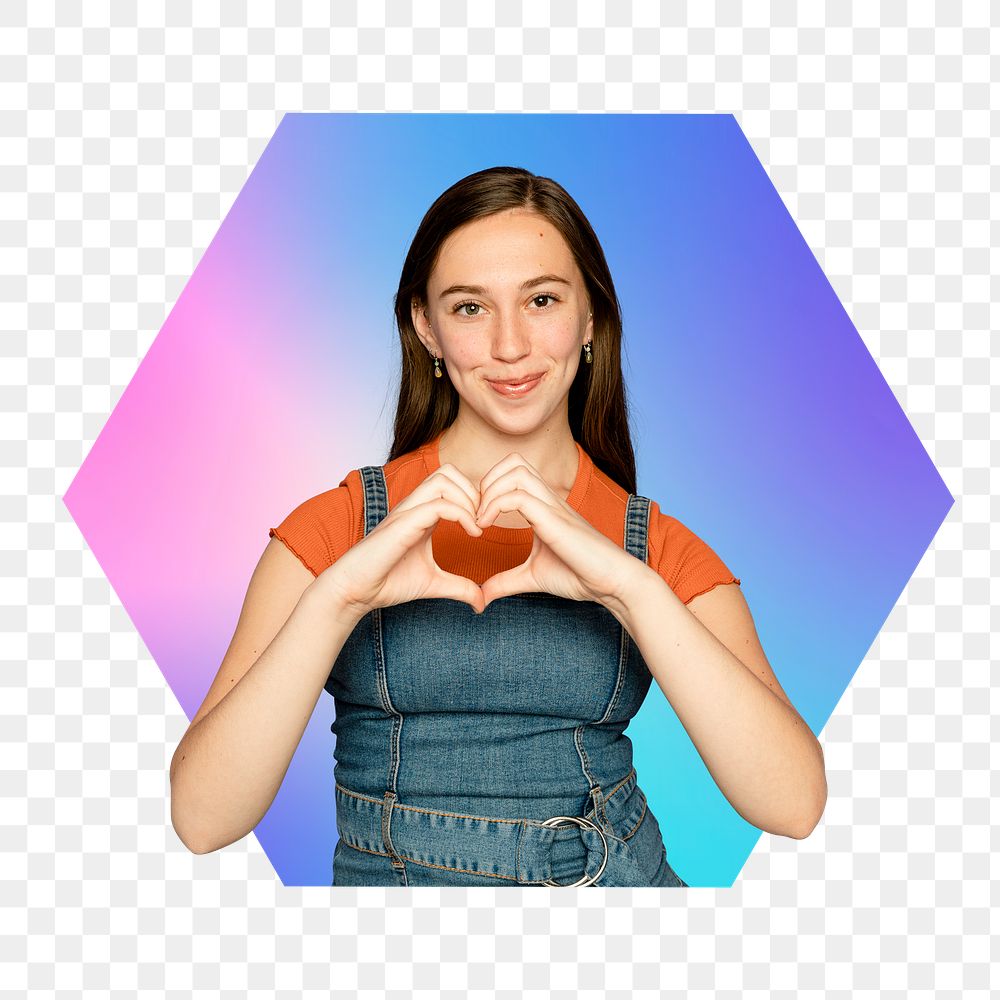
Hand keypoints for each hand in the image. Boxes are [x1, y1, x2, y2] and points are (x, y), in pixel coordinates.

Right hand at [313, 463, 487, 618]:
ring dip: (469, 499)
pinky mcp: (402, 525)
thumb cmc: (388, 582)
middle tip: (484, 521)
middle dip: (474, 492)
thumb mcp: (434, 584)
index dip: (475, 497)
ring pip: (444, 479)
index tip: (486, 525)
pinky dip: (462, 514)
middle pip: (449, 471)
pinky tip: (472, 534)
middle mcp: (414, 506)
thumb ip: (460, 587)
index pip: (452, 482)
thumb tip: (482, 602)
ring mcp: (407, 512)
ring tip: (477, 526)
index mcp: (422, 513)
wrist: (356, 591)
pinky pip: (439, 505)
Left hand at [474, 452, 644, 611]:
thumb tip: (482, 595)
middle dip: (487, 480)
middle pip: (514, 461)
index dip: (489, 486)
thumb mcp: (532, 577)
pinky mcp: (554, 520)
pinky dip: (495, 506)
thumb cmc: (580, 575)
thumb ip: (506, 581)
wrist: (612, 583)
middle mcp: (548, 499)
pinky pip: (519, 497)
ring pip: (516, 471)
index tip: (477, 517)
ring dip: (490, 490)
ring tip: (480, 519)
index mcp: (544, 506)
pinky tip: (485, 527)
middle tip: (476, 512)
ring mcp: (553, 506)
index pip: (514, 471)